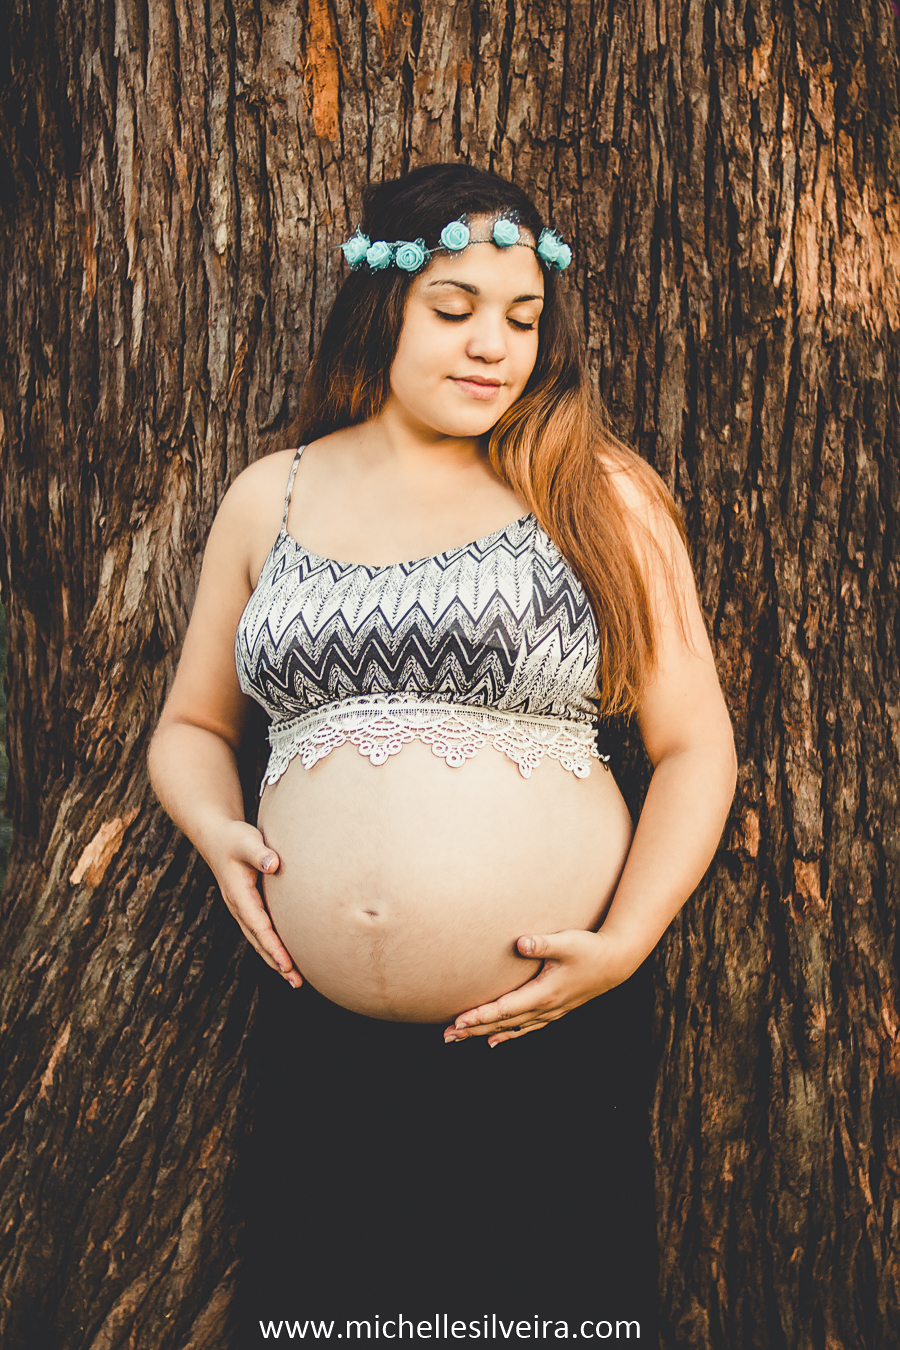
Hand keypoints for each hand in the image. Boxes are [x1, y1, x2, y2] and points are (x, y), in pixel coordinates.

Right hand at [207, 819, 301, 987]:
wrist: (216, 837)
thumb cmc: (234, 838)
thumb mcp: (246, 841)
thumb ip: (259, 852)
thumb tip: (273, 864)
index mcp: (239, 896)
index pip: (259, 927)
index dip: (273, 947)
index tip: (287, 965)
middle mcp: (239, 907)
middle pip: (259, 942)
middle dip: (277, 963)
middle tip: (296, 982)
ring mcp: (242, 909)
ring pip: (260, 940)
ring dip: (276, 960)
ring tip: (295, 979)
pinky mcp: (248, 907)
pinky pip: (261, 932)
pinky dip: (273, 947)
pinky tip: (287, 956)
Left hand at [442, 929, 638, 1046]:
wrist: (615, 963)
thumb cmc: (589, 949)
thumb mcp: (567, 942)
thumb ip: (543, 943)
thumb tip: (520, 942)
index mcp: (544, 994)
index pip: (505, 1008)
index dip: (480, 1015)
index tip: (458, 1020)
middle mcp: (545, 1008)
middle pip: (503, 1023)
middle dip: (473, 1029)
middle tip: (446, 1036)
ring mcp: (549, 1012)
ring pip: (511, 1028)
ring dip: (484, 1034)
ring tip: (460, 1038)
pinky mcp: (553, 1011)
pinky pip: (525, 1028)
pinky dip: (507, 1035)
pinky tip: (494, 1041)